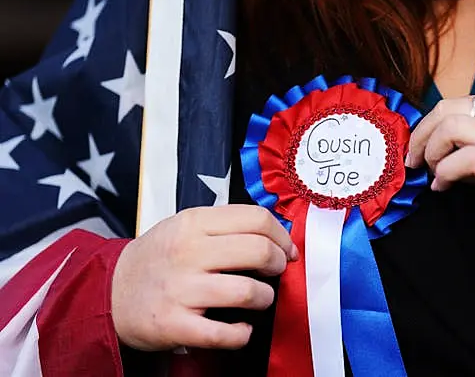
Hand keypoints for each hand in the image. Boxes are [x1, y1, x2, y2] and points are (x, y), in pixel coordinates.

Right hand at [111, 205, 297, 350]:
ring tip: (258, 298)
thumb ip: (225, 225)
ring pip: (248, 292)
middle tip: (276, 271)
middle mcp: (187, 253)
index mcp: (193, 223)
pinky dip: (242, 334)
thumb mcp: (184, 226)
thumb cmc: (157, 258)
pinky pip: (224, 334)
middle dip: (278, 263)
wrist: (110, 291)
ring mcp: (180, 290)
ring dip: (264, 298)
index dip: (281, 235)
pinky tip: (241, 328)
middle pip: (258, 251)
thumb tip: (276, 234)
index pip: (256, 218)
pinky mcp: (173, 324)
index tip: (286, 248)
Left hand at [405, 94, 474, 252]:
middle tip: (414, 162)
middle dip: (420, 137)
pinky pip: (465, 160)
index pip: (454, 104)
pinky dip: (444, 173)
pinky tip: (444, 187)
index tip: (417, 149)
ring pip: (451, 128)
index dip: (426, 127)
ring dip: (430, 153)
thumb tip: (436, 153)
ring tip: (434, 174)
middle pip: (446, 110)